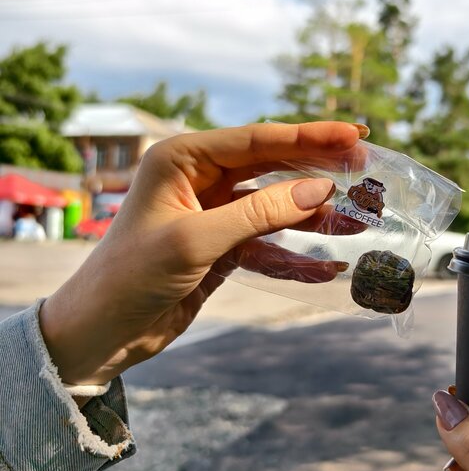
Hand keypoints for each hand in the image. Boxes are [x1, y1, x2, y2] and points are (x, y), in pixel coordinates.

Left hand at [41, 121, 365, 384]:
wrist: (99, 333)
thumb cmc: (132, 277)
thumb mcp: (197, 240)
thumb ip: (259, 213)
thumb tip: (319, 189)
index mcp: (182, 158)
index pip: (258, 139)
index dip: (309, 137)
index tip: (355, 137)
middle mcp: (199, 178)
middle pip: (272, 166)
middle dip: (318, 170)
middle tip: (367, 170)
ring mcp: (212, 213)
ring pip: (275, 206)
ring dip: (314, 216)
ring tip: (359, 219)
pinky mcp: (220, 247)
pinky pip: (268, 244)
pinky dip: (294, 256)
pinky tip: (326, 268)